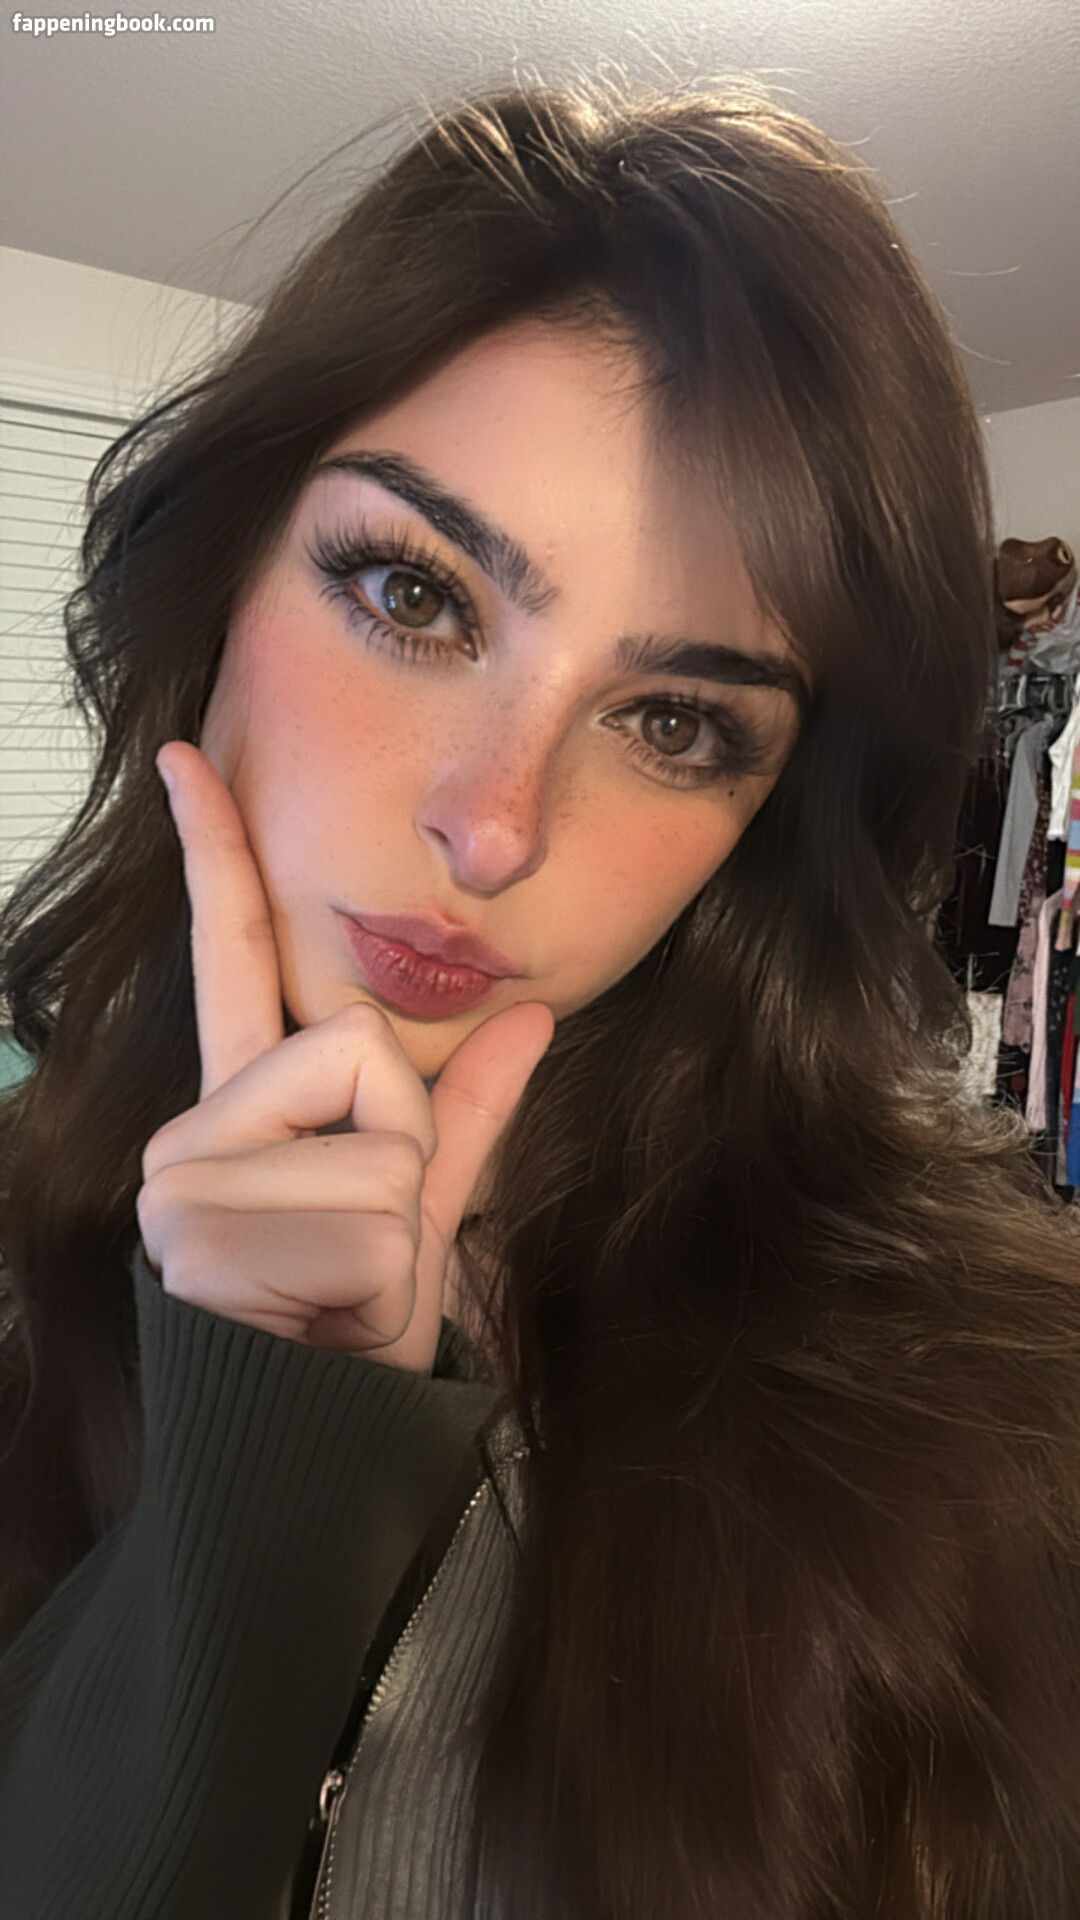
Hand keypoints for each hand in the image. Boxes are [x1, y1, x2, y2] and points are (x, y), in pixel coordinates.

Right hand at [136, 741, 553, 1371]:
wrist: (308, 1446)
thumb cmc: (353, 1328)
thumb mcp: (423, 1213)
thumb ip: (470, 1117)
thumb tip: (534, 1021)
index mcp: (243, 1108)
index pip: (234, 956)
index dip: (216, 853)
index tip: (187, 755)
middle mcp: (196, 1129)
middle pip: (363, 1049)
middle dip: (402, 1146)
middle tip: (359, 1242)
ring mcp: (186, 1180)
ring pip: (371, 1138)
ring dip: (391, 1225)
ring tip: (336, 1288)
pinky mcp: (196, 1233)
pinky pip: (357, 1211)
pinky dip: (373, 1274)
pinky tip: (314, 1315)